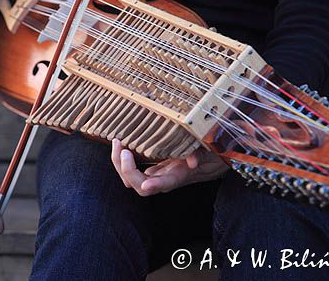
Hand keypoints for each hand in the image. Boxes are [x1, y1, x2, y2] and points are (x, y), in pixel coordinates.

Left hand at [111, 139, 226, 195]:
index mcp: (179, 176)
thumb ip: (202, 155)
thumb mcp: (211, 153)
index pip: (164, 185)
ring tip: (117, 143)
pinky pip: (133, 167)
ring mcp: (157, 174)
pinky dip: (123, 158)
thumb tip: (192, 161)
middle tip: (123, 149)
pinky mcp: (153, 167)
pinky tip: (120, 142)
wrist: (211, 162)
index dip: (156, 186)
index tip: (147, 184)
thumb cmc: (211, 156)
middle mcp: (165, 179)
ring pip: (133, 179)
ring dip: (120, 164)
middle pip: (140, 186)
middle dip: (126, 170)